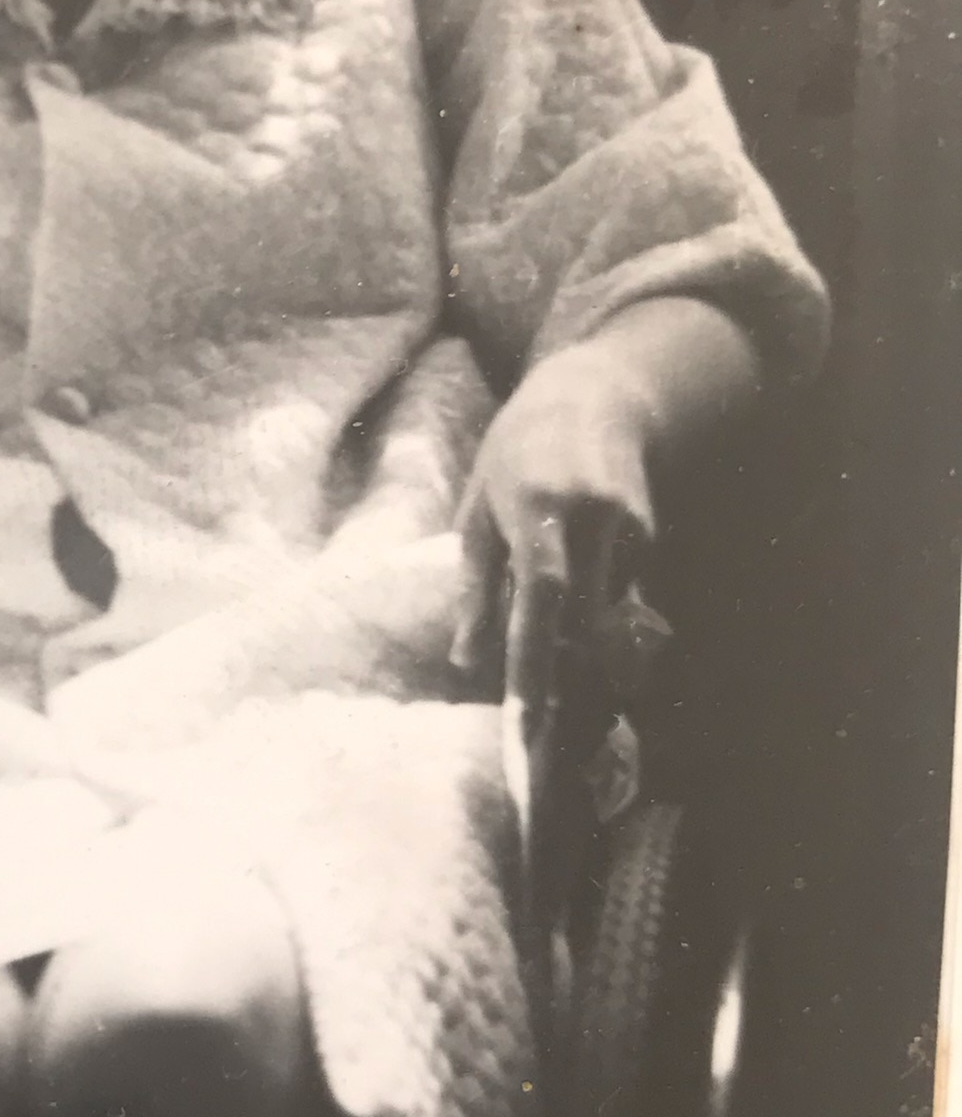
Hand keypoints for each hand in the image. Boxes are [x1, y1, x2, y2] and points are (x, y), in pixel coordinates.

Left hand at [452, 340, 655, 721]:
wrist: (591, 396)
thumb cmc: (515, 456)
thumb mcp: (479, 511)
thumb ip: (475, 589)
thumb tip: (465, 662)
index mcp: (537, 510)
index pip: (540, 599)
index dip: (533, 664)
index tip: (527, 720)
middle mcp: (591, 518)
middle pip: (582, 622)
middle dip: (560, 669)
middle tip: (538, 716)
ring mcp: (629, 525)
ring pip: (604, 614)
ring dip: (575, 632)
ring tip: (554, 616)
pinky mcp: (650, 533)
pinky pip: (620, 593)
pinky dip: (595, 601)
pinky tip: (580, 571)